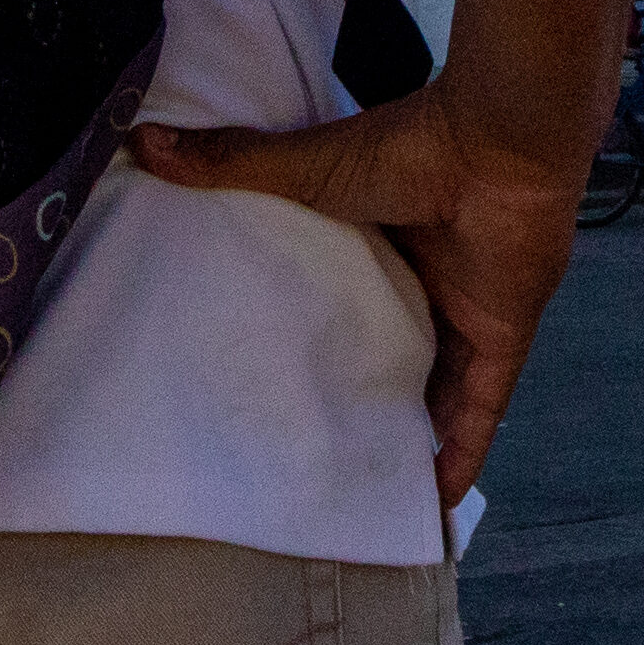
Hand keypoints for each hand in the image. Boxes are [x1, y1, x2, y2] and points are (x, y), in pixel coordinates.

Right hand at [126, 78, 584, 502]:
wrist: (498, 146)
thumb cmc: (406, 150)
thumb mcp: (306, 166)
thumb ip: (232, 162)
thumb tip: (143, 141)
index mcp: (382, 237)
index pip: (347, 297)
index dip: (320, 334)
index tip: (274, 370)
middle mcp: (426, 281)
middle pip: (391, 349)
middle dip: (362, 393)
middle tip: (312, 444)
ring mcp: (467, 315)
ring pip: (436, 391)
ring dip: (410, 434)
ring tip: (366, 486)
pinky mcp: (501, 341)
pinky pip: (480, 414)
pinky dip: (462, 455)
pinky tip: (436, 503)